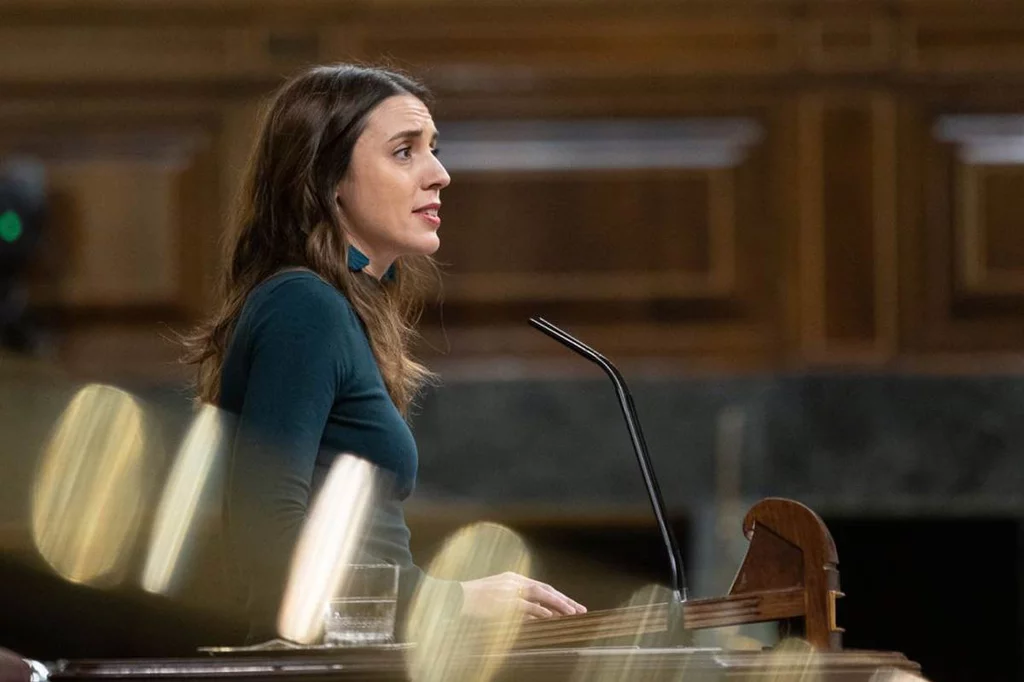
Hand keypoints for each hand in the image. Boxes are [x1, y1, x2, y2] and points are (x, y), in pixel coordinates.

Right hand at [459, 571, 586, 619]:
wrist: (456, 596)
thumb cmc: (475, 599)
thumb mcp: (498, 596)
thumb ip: (517, 603)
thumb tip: (536, 613)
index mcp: (514, 578)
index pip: (542, 586)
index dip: (558, 596)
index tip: (571, 604)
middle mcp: (515, 581)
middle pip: (546, 589)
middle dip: (565, 599)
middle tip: (580, 609)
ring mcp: (510, 590)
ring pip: (541, 595)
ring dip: (558, 604)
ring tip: (572, 612)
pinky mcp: (504, 601)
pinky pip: (527, 605)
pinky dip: (540, 610)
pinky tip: (551, 616)